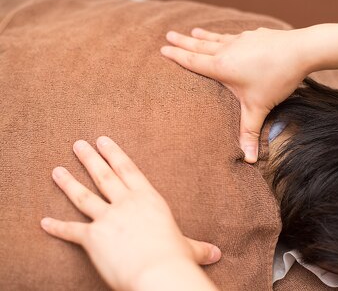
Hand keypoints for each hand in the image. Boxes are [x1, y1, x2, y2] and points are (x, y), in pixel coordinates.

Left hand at [40, 136, 220, 290]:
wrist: (159, 273)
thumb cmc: (175, 259)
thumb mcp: (189, 249)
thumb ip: (199, 248)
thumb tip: (218, 254)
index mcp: (148, 199)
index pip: (128, 169)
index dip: (115, 153)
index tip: (103, 140)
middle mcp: (126, 203)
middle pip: (104, 176)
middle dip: (90, 158)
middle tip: (78, 144)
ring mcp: (108, 218)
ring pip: (84, 196)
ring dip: (69, 182)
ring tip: (57, 170)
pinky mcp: (93, 238)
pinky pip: (71, 231)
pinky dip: (56, 227)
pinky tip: (44, 222)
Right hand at [161, 27, 310, 162]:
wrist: (302, 51)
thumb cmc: (276, 78)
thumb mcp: (259, 108)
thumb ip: (250, 133)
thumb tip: (248, 160)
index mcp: (222, 66)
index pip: (193, 60)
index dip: (177, 55)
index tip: (163, 49)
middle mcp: (228, 50)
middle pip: (199, 45)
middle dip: (183, 41)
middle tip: (168, 34)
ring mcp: (241, 40)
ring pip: (216, 37)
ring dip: (202, 35)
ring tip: (192, 31)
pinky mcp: (255, 35)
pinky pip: (234, 35)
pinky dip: (225, 35)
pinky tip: (228, 35)